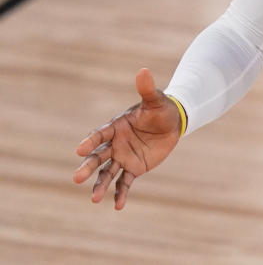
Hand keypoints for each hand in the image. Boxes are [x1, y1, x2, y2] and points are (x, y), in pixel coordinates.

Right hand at [73, 68, 180, 208]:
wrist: (172, 122)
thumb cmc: (161, 109)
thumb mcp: (155, 100)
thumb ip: (147, 89)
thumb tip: (143, 70)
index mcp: (116, 126)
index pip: (100, 134)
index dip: (91, 141)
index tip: (80, 149)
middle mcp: (115, 143)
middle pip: (98, 157)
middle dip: (88, 167)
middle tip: (76, 178)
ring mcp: (123, 157)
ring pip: (107, 173)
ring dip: (100, 185)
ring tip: (94, 199)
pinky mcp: (134, 168)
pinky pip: (125, 182)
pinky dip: (121, 194)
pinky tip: (117, 206)